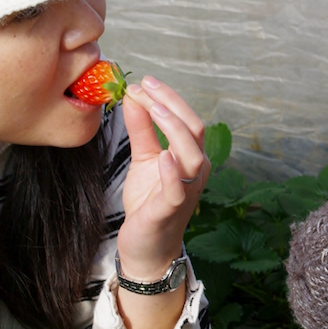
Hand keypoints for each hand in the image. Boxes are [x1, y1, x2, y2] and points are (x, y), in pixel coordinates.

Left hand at [117, 76, 210, 280]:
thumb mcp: (143, 159)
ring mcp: (186, 189)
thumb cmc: (149, 203)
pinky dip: (172, 170)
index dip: (167, 97)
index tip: (143, 81)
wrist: (147, 247)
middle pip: (194, 128)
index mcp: (190, 155)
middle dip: (170, 103)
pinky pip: (177, 188)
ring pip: (191, 153)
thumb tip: (133, 96)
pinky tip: (162, 155)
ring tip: (152, 108)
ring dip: (173, 128)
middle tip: (145, 86)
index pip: (187, 118)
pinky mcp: (171, 209)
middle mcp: (194, 169)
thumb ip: (141, 129)